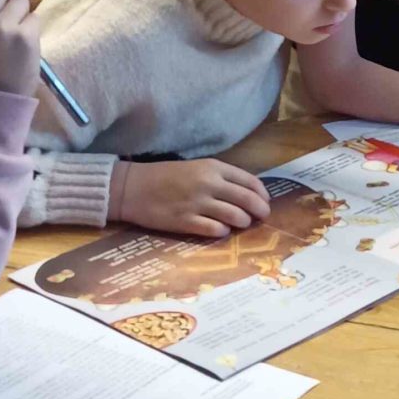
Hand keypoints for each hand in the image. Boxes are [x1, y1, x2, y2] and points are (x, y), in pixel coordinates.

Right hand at [111, 157, 270, 237]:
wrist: (133, 187)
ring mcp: (198, 204)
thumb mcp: (196, 168)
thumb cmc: (165, 176)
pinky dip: (223, 231)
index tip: (265, 201)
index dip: (262, 193)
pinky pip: (215, 230)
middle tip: (262, 217)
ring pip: (235, 216)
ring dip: (242, 222)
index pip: (249, 181)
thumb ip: (220, 178)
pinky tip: (220, 230)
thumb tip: (246, 193)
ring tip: (240, 224)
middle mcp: (209, 184)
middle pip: (247, 199)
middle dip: (260, 210)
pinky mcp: (186, 222)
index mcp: (213, 168)